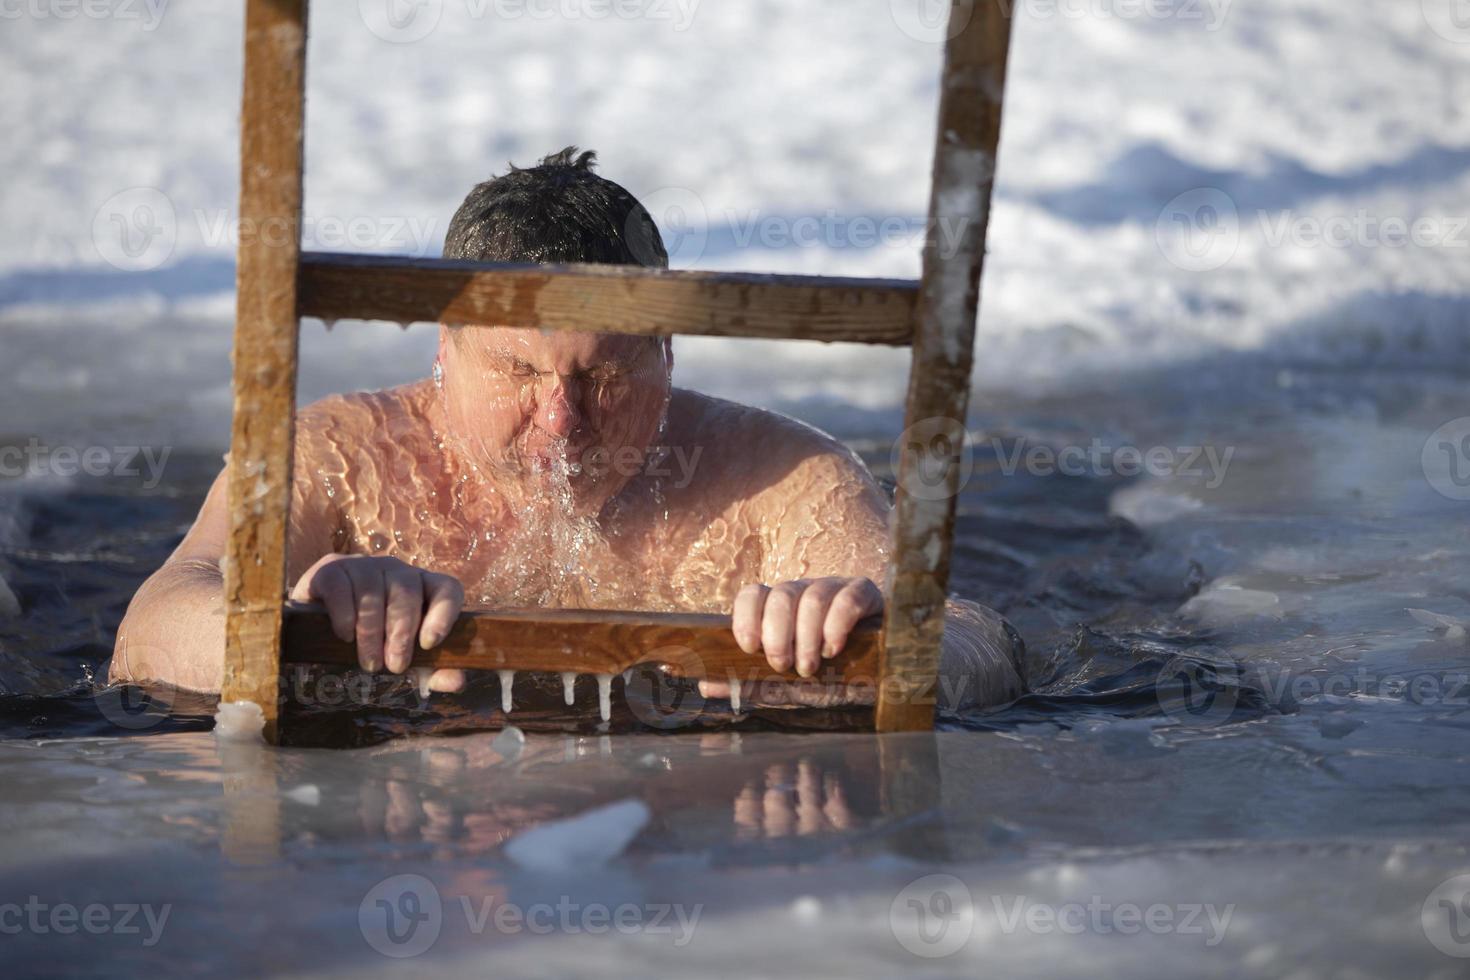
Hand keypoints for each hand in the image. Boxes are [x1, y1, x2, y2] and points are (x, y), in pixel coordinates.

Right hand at [289, 554, 465, 692]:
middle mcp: (396, 570)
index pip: (447, 588)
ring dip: (372, 631)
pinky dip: (344, 614)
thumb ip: (433, 669)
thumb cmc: (372, 642)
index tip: (430, 644)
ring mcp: (363, 565)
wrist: (316, 627)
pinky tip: (344, 636)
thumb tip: (456, 681)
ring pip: (373, 591)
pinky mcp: (331, 569)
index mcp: (423, 587)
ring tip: (369, 663)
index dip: (443, 613)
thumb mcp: (402, 657)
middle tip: (395, 666)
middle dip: (402, 634)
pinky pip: (341, 587)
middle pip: (407, 592)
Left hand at [699, 577, 882, 706]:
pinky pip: (848, 598)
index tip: (750, 648)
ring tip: (809, 667)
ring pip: (814, 597)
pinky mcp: (865, 594)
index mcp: (778, 608)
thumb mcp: (784, 684)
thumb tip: (706, 686)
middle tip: (782, 665)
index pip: (753, 594)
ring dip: (807, 636)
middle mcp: (803, 592)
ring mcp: (835, 588)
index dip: (746, 617)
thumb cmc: (824, 676)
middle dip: (777, 633)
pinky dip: (837, 625)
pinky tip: (834, 649)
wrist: (876, 672)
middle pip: (782, 594)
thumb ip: (749, 684)